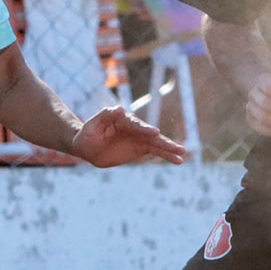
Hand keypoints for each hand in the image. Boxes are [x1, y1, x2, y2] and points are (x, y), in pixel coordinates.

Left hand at [69, 105, 185, 166]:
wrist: (88, 146)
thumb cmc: (88, 132)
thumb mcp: (93, 124)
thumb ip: (106, 115)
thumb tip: (120, 109)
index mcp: (124, 120)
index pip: (136, 125)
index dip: (145, 129)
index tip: (155, 133)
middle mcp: (135, 128)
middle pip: (152, 135)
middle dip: (165, 141)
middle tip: (178, 147)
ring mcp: (140, 139)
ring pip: (157, 144)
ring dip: (169, 149)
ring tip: (182, 154)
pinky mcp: (141, 149)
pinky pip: (156, 152)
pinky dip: (166, 156)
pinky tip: (178, 160)